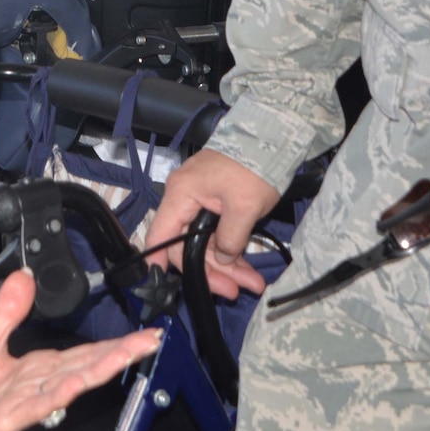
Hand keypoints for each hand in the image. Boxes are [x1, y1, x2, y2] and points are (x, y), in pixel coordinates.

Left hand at [0, 270, 159, 430]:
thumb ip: (9, 311)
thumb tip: (24, 276)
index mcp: (39, 368)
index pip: (83, 353)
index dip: (114, 343)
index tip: (144, 332)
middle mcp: (39, 386)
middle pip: (86, 366)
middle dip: (120, 353)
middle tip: (151, 340)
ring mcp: (27, 404)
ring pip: (69, 385)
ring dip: (98, 371)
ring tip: (127, 355)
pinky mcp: (7, 421)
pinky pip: (34, 407)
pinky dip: (56, 395)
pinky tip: (74, 385)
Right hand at [143, 149, 279, 299]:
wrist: (270, 139)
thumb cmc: (253, 169)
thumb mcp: (244, 208)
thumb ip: (229, 239)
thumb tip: (222, 260)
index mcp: (182, 195)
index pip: (160, 235)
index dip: (158, 262)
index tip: (161, 287)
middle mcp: (184, 198)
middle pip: (186, 246)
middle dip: (211, 271)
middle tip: (234, 291)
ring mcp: (200, 200)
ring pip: (205, 243)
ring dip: (227, 266)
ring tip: (252, 284)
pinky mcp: (215, 203)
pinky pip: (216, 233)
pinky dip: (231, 250)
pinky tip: (248, 269)